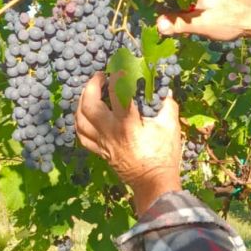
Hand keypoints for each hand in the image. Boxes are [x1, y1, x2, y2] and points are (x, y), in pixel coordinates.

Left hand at [76, 73, 181, 214]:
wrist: (153, 182)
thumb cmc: (163, 155)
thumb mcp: (170, 127)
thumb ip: (167, 104)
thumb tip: (163, 89)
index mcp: (128, 124)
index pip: (118, 93)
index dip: (117, 77)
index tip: (120, 69)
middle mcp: (110, 132)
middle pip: (89, 105)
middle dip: (91, 86)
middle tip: (100, 76)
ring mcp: (102, 143)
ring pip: (80, 120)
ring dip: (82, 102)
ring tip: (89, 92)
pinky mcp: (100, 152)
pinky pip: (82, 136)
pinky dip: (79, 123)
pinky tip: (84, 115)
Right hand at [156, 0, 250, 52]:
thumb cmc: (231, 19)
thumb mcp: (202, 24)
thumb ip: (179, 24)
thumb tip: (158, 25)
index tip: (152, 9)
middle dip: (168, 3)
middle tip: (163, 18)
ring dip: (178, 5)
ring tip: (173, 18)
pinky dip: (188, 5)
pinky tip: (187, 16)